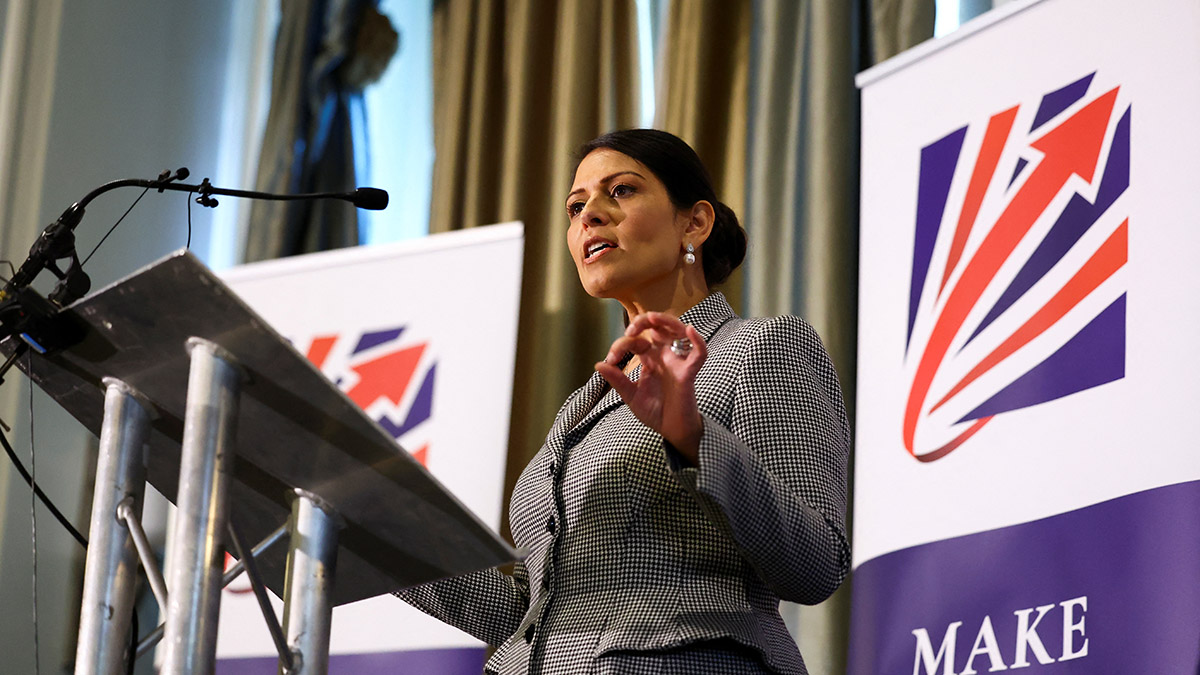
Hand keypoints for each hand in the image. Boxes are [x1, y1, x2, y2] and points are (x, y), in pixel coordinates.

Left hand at [595, 312, 706, 463]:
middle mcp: (664, 356)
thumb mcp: (631, 396)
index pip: (636, 342)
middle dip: (643, 323)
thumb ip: (618, 380)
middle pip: (658, 328)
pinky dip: (698, 341)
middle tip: (630, 330)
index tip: (611, 359)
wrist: (672, 430)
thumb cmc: (655, 411)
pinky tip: (690, 330)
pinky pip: (699, 353)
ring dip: (666, 321)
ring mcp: (678, 362)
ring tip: (652, 317)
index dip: (621, 345)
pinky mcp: (689, 373)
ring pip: (677, 332)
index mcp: (650, 360)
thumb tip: (599, 364)